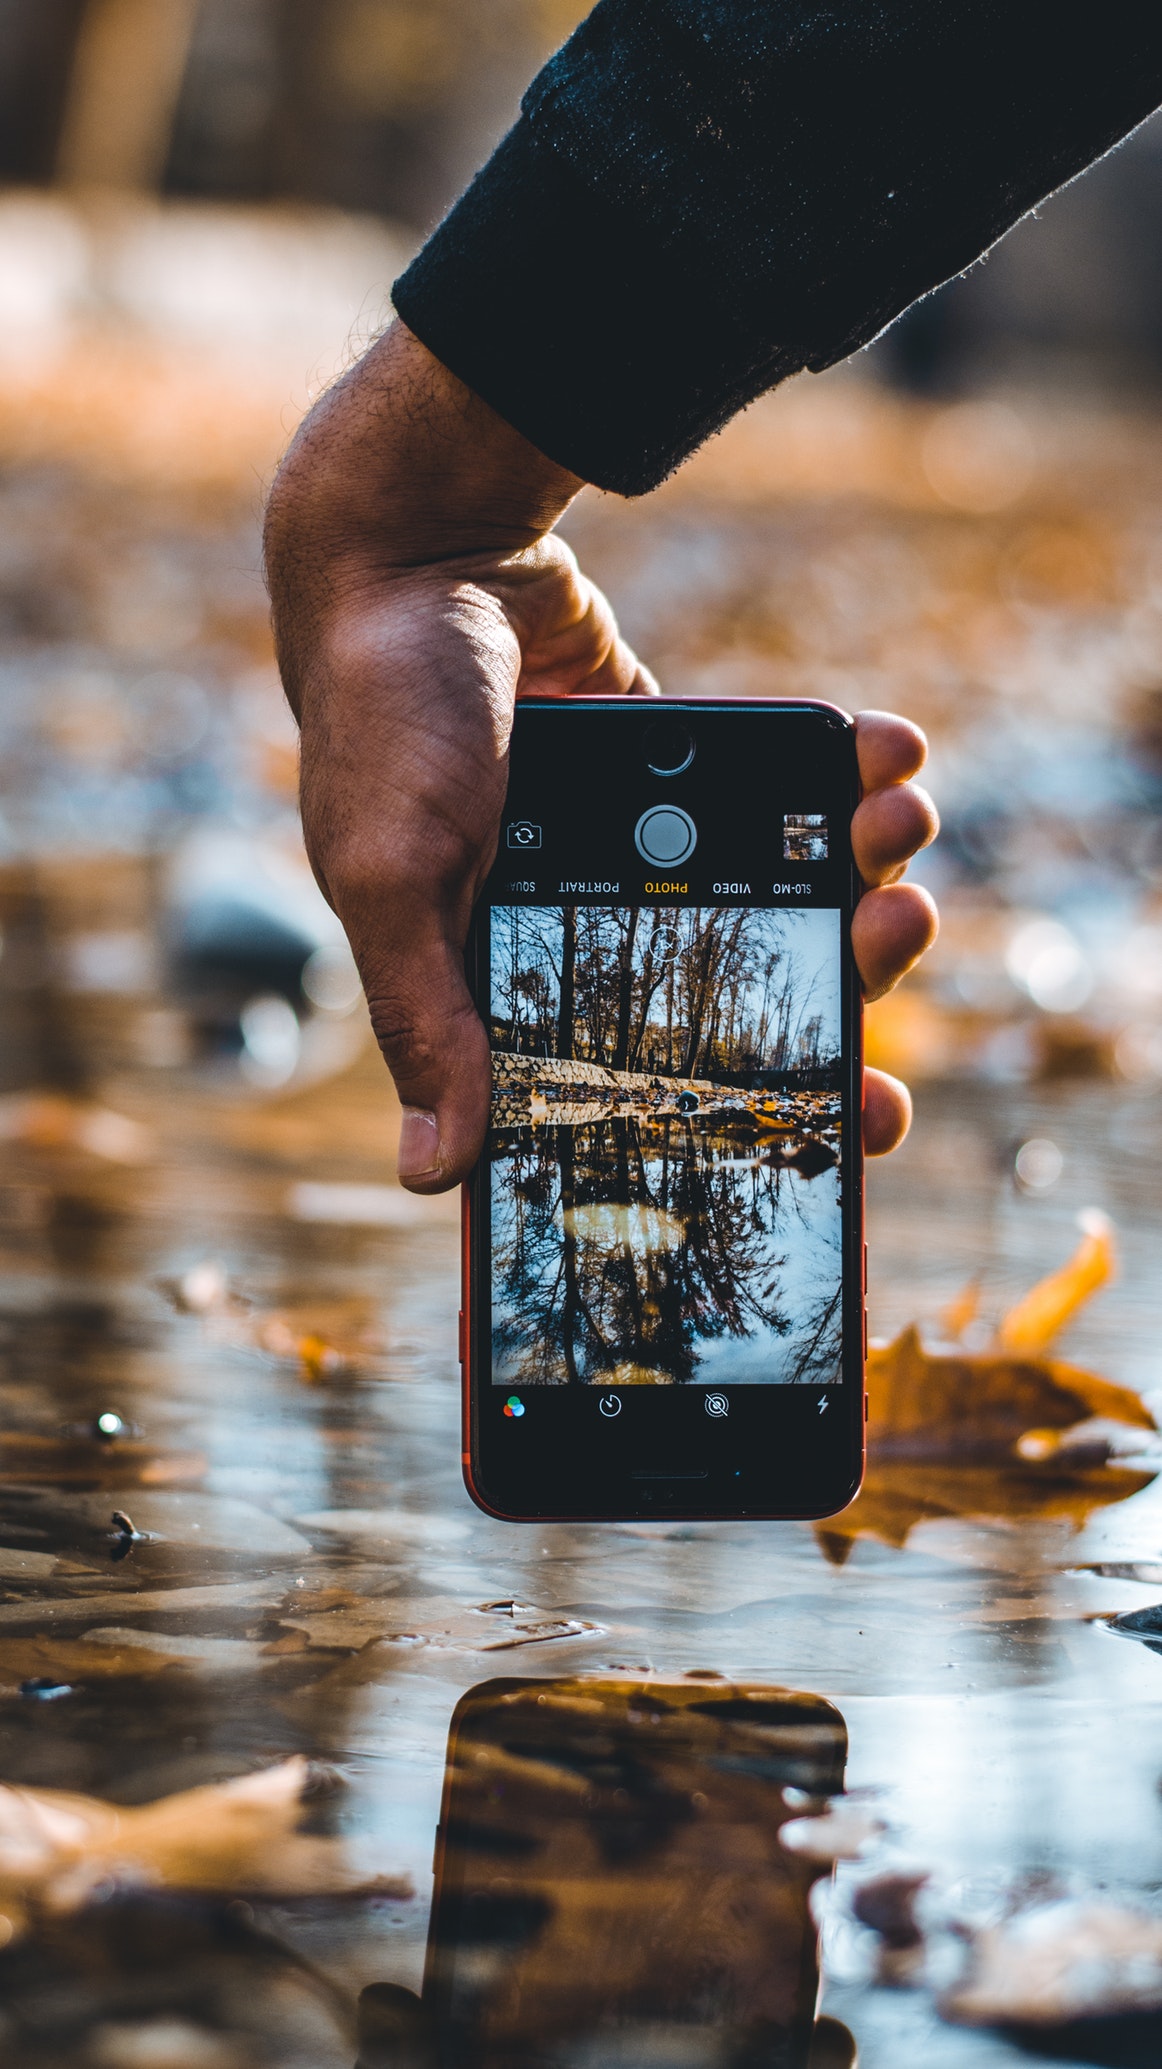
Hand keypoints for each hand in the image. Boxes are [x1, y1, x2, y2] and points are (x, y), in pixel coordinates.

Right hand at [265, 324, 937, 1191]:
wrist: (416, 547)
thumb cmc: (379, 720)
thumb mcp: (391, 877)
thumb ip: (423, 1018)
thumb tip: (428, 1173)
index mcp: (520, 987)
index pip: (653, 1087)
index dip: (760, 1117)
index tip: (861, 1123)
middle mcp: (592, 932)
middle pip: (748, 992)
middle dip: (846, 977)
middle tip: (902, 935)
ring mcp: (646, 850)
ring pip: (781, 892)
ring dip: (863, 863)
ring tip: (901, 822)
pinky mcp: (680, 772)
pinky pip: (779, 793)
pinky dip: (847, 774)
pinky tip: (892, 753)